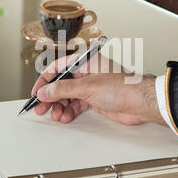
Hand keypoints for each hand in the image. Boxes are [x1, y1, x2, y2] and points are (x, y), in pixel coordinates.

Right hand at [31, 54, 163, 124]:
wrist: (141, 103)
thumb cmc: (123, 87)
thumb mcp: (87, 87)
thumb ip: (63, 89)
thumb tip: (45, 91)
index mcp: (85, 61)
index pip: (57, 68)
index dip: (44, 81)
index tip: (36, 92)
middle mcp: (87, 71)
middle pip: (61, 83)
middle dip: (50, 97)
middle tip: (41, 108)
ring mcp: (91, 85)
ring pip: (68, 96)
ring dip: (60, 106)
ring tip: (56, 115)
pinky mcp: (95, 98)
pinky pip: (77, 104)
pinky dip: (70, 111)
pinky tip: (66, 117)